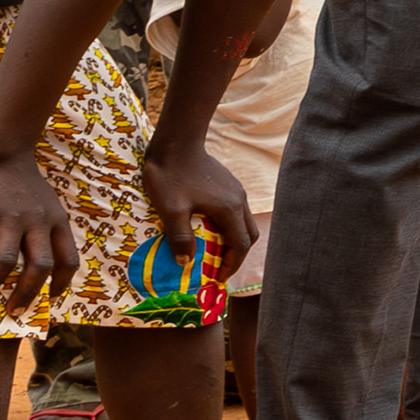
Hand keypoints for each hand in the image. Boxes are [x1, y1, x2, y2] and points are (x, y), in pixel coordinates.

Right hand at [0, 146, 79, 310]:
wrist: (1, 148)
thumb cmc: (22, 180)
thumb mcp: (47, 203)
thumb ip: (44, 228)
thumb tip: (34, 260)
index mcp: (55, 221)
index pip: (68, 259)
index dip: (61, 284)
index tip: (49, 299)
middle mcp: (36, 222)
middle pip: (38, 268)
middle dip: (27, 295)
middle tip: (13, 312)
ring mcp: (9, 216)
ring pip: (4, 262)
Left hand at [141, 139, 256, 274]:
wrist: (176, 141)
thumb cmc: (171, 175)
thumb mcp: (170, 210)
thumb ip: (180, 237)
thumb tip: (186, 262)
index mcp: (228, 209)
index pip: (241, 245)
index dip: (232, 265)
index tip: (219, 278)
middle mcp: (238, 200)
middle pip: (249, 235)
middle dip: (237, 255)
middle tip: (219, 268)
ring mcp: (235, 190)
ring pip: (244, 222)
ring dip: (234, 240)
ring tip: (216, 251)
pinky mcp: (228, 184)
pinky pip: (236, 211)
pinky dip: (229, 226)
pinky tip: (210, 227)